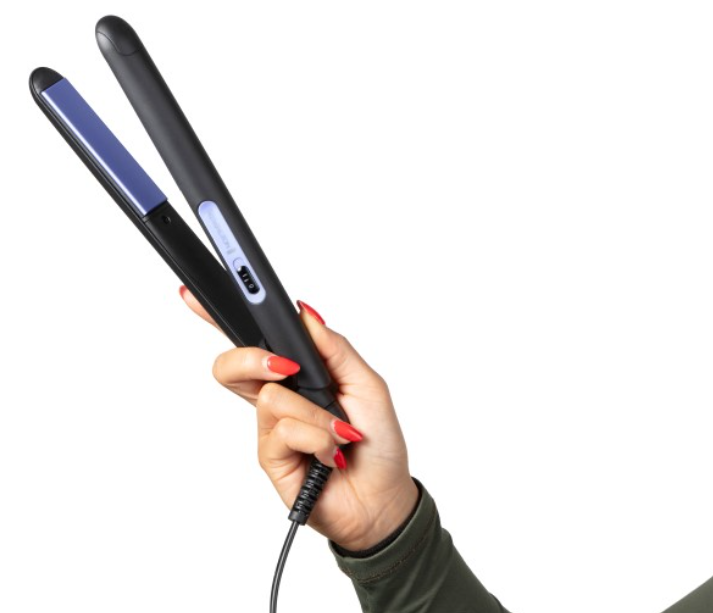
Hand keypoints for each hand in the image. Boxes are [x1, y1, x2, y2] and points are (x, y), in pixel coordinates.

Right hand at [179, 287, 418, 550]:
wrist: (384, 498)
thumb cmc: (378, 442)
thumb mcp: (367, 384)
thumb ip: (334, 349)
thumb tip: (306, 313)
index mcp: (296, 376)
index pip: (252, 342)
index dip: (218, 317)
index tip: (193, 294)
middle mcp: (277, 399)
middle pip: (231, 366)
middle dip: (251, 358)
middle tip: (287, 367)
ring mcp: (270, 429)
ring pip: (270, 397)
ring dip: (314, 414)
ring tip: (338, 432)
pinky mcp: (271, 459)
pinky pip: (282, 431)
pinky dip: (316, 438)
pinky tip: (330, 454)